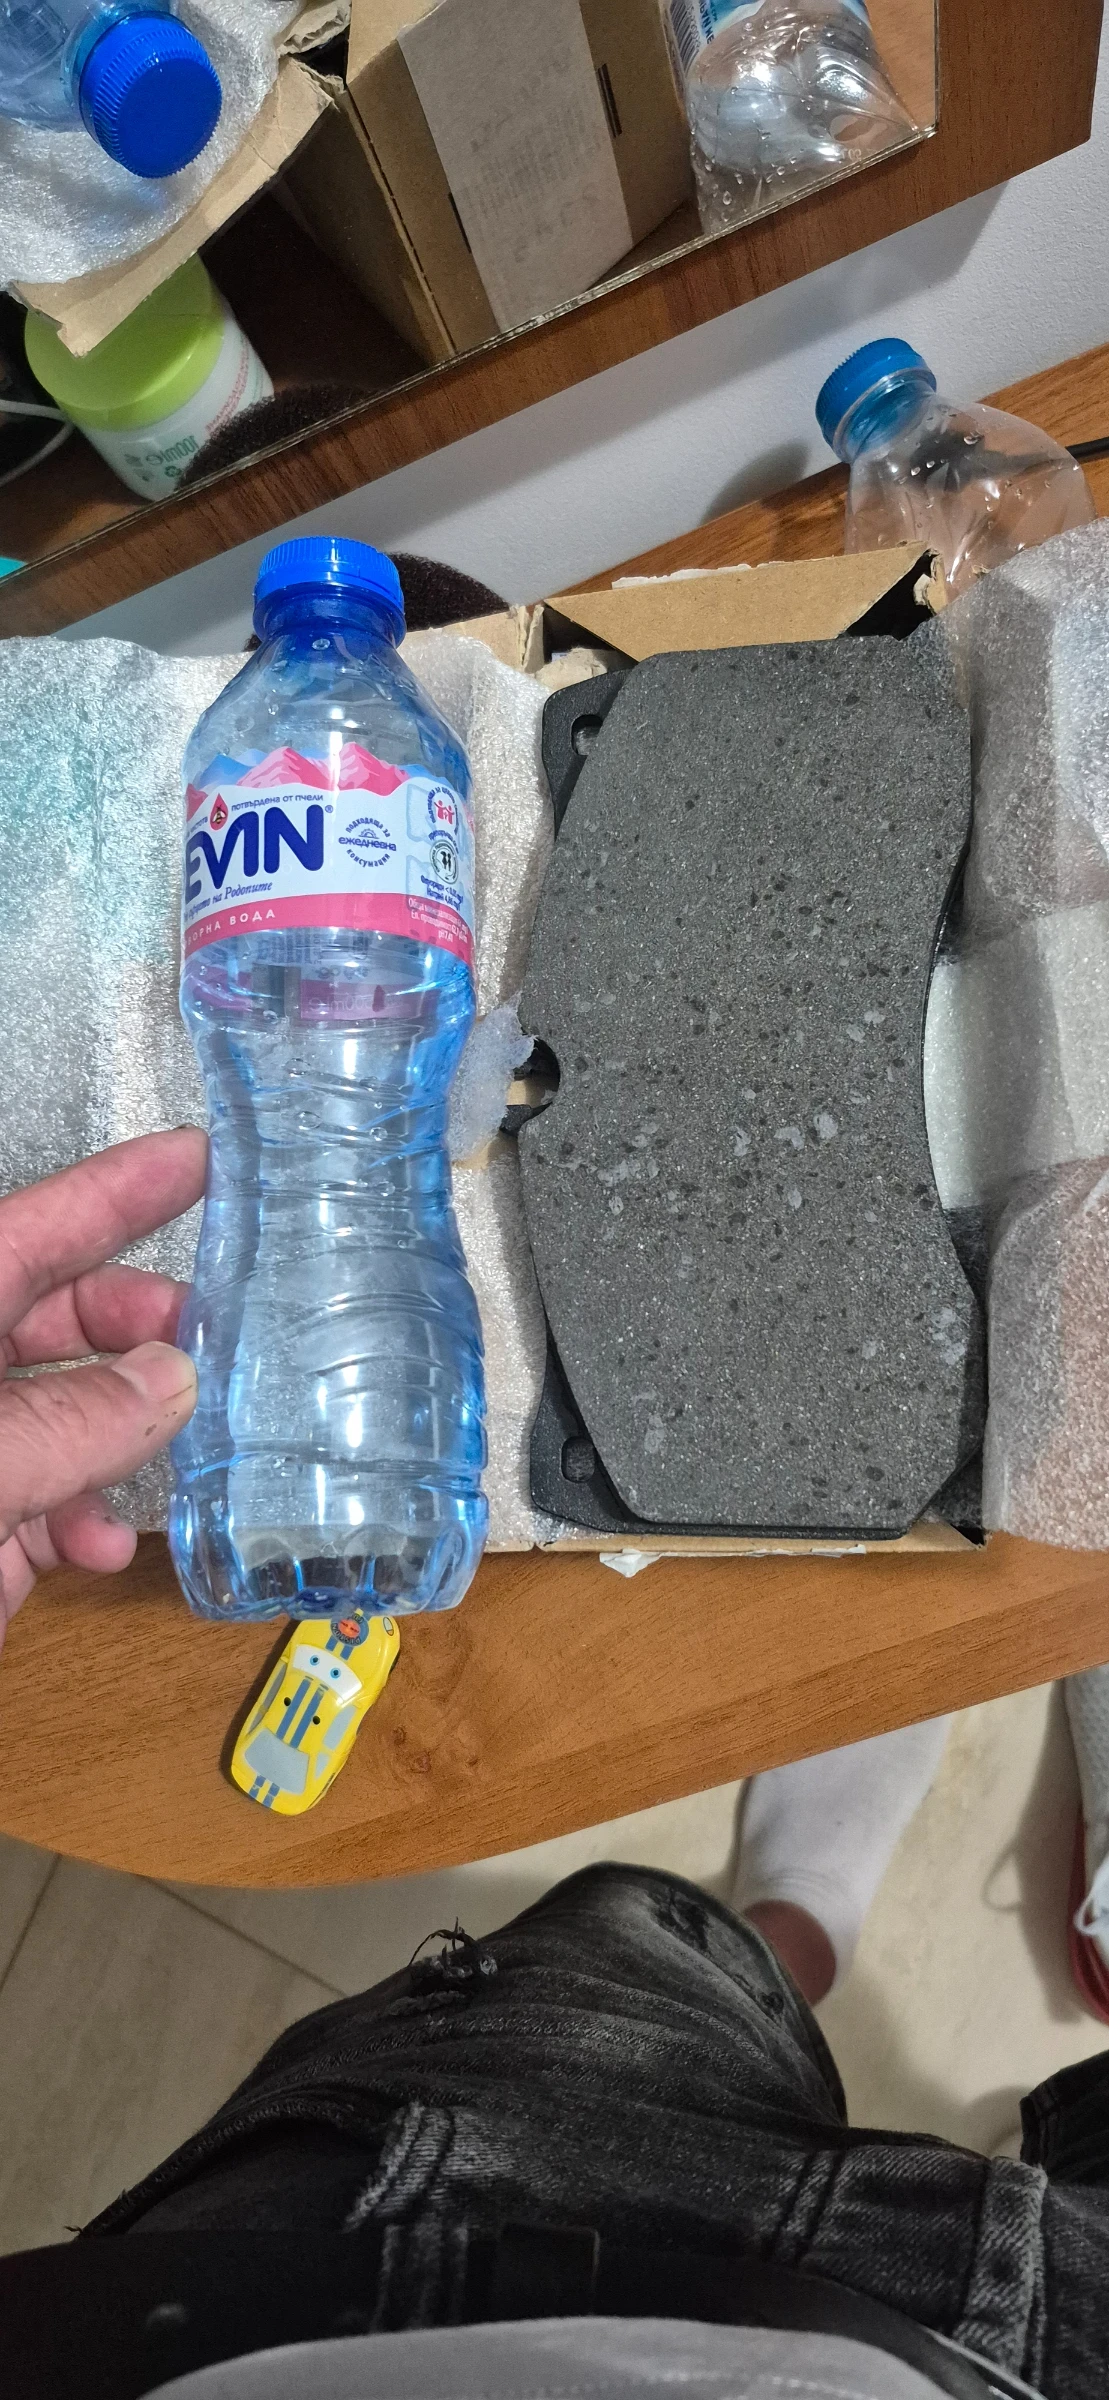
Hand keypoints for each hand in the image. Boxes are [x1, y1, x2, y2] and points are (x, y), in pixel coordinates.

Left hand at [0, 1128, 206, 1646]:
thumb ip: (63, 1424)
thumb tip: (165, 1381)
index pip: (28, 1231)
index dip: (114, 1192)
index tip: (197, 1158)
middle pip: (46, 1317)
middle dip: (134, 1322)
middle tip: (210, 1331)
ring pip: (55, 1420)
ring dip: (122, 1436)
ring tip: (177, 1448)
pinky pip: (37, 1510)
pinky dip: (81, 1523)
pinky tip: (104, 1548)